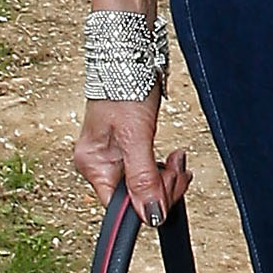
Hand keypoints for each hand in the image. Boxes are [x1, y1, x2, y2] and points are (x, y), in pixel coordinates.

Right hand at [73, 93, 190, 228]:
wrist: (130, 57)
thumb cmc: (124, 88)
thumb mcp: (136, 136)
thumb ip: (143, 178)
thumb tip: (150, 215)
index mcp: (94, 165)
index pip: (121, 206)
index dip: (149, 203)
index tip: (171, 186)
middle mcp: (101, 165)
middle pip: (136, 198)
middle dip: (163, 187)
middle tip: (179, 168)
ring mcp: (115, 158)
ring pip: (146, 186)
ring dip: (168, 178)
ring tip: (178, 159)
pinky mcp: (129, 149)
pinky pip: (149, 172)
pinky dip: (165, 169)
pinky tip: (173, 158)